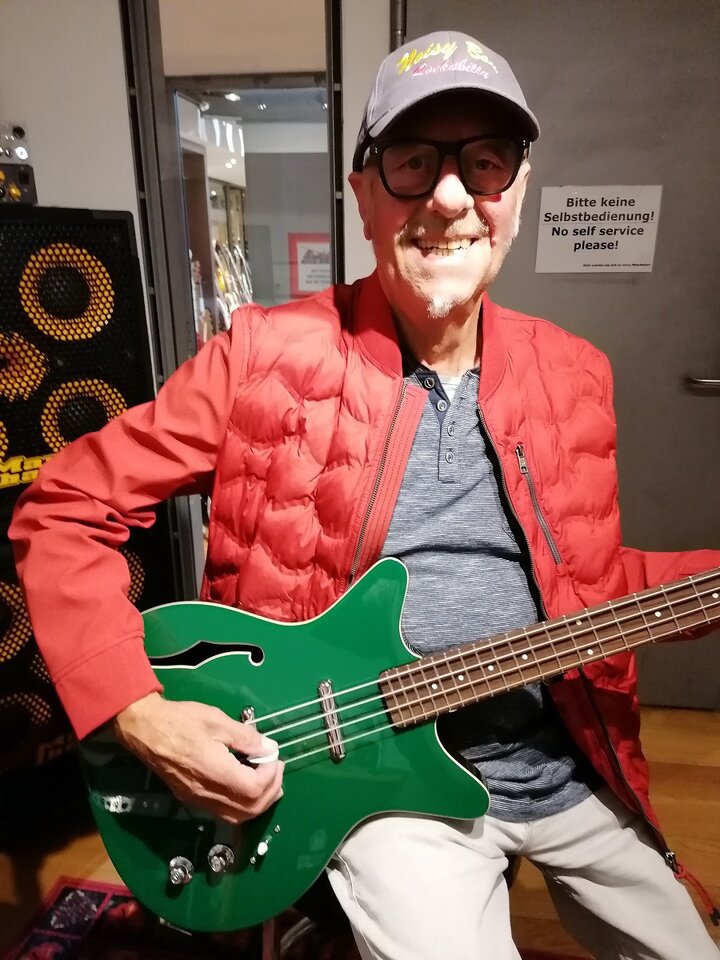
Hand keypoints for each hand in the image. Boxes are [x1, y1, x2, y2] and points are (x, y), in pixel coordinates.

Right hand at [112, 692, 283, 823]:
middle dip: (270, 792)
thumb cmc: (180, 720)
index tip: (273, 757)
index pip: (254, 789)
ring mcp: (197, 799)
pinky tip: (246, 785)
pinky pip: (224, 812)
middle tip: (276, 769)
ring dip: (258, 802)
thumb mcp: (217, 720)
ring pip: (237, 816)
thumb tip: (269, 749)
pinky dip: (242, 804)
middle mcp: (206, 792)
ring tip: (267, 779)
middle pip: (249, 809)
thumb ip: (245, 737)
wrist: (144, 729)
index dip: (271, 776)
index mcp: (214, 771)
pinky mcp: (190, 798)